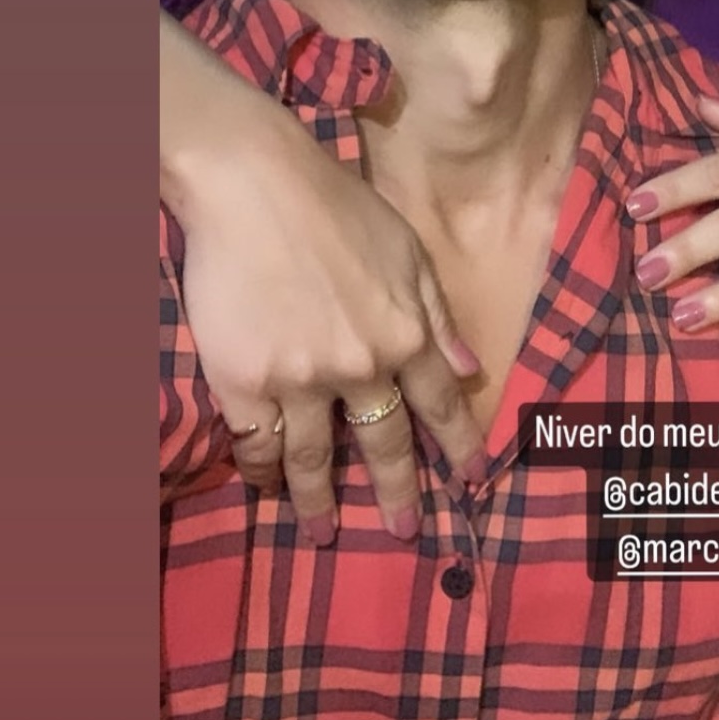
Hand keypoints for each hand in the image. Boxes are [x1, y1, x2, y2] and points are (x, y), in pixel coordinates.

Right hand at [175, 105, 485, 544]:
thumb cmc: (335, 206)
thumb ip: (439, 316)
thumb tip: (473, 371)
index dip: (458, 445)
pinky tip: (268, 484)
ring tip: (322, 532)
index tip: (473, 480)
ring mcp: (301, 382)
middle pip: (384, 442)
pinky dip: (265, 469)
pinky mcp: (245, 384)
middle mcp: (360, 367)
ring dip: (321, 501)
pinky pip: (259, 444)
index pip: (440, 404)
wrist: (253, 186)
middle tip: (407, 531)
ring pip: (316, 458)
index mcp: (407, 332)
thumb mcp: (408, 251)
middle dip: (398, 491)